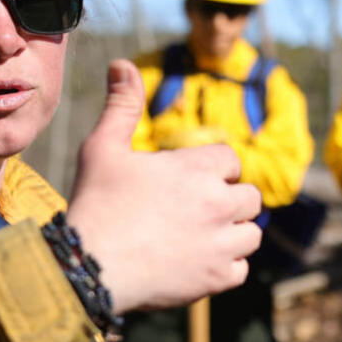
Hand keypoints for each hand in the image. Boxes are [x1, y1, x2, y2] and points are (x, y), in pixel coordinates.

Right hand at [66, 60, 262, 313]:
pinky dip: (226, 267)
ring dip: (234, 232)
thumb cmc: (95, 203)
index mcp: (197, 168)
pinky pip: (241, 268)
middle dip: (229, 199)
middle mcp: (218, 202)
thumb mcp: (103, 148)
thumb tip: (121, 63)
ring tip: (204, 236)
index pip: (231, 160)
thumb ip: (121, 105)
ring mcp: (221, 242)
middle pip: (251, 196)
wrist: (89, 267)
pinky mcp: (217, 278)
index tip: (190, 181)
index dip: (213, 169)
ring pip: (252, 233)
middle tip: (198, 210)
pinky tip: (200, 263)